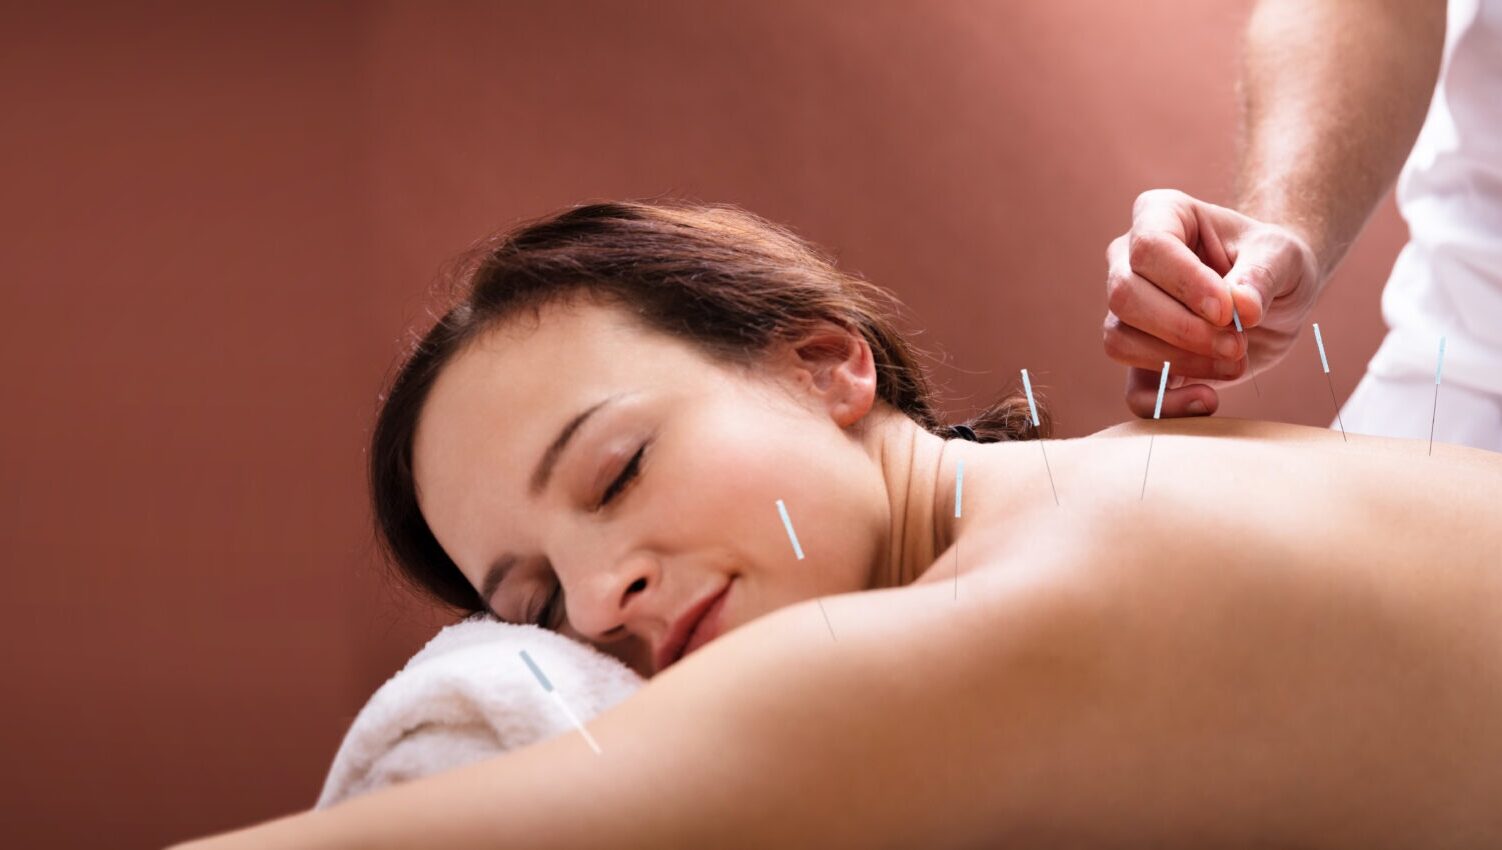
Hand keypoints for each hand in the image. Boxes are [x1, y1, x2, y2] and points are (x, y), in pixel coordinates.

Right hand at [1102, 189, 1320, 416]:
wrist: (1274, 295)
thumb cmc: (1273, 261)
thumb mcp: (1283, 255)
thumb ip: (1263, 275)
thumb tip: (1242, 307)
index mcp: (1159, 216)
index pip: (1149, 248)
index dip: (1185, 284)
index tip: (1230, 311)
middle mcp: (1128, 260)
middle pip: (1124, 295)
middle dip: (1183, 329)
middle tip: (1237, 343)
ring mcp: (1128, 310)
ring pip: (1121, 340)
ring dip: (1180, 361)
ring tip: (1236, 361)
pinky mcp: (1141, 357)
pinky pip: (1133, 389)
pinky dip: (1166, 406)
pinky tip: (1209, 402)